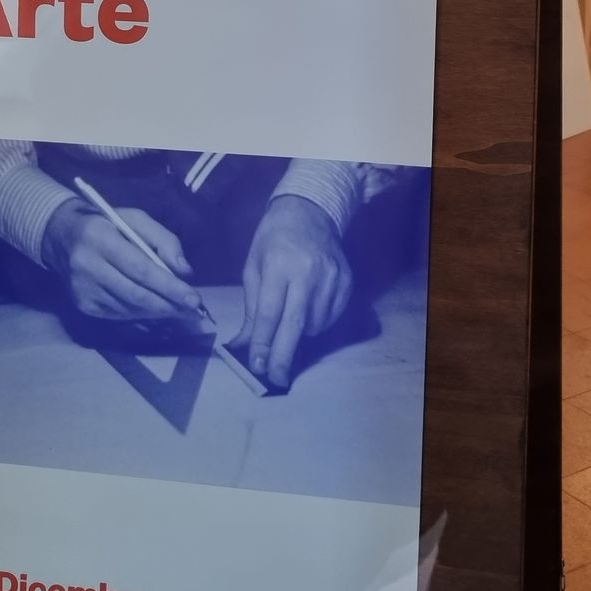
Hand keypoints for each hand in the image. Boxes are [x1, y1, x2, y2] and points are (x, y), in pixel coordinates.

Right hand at [40, 199, 200, 322]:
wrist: (62, 236)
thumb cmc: (108, 224)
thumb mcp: (137, 219)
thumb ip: (164, 241)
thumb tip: (185, 272)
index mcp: (100, 238)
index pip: (140, 269)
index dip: (169, 287)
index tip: (194, 299)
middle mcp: (87, 266)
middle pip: (136, 294)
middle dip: (169, 305)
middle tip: (195, 311)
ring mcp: (82, 289)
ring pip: (129, 309)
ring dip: (158, 312)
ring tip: (180, 310)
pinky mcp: (82, 304)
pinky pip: (119, 315)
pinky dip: (142, 314)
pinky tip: (156, 309)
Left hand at [230, 197, 351, 386]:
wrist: (310, 212)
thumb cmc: (273, 240)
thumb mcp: (253, 267)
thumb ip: (252, 308)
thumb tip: (243, 346)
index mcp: (279, 265)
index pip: (270, 313)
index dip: (263, 343)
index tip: (257, 366)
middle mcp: (309, 272)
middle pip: (296, 324)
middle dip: (284, 356)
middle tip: (276, 378)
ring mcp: (332, 277)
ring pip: (315, 325)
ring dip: (299, 335)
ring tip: (289, 322)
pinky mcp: (347, 282)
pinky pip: (331, 317)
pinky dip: (317, 324)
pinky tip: (307, 311)